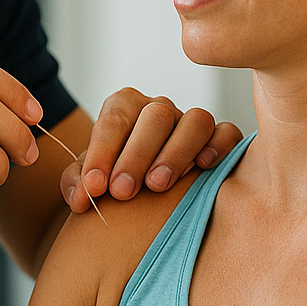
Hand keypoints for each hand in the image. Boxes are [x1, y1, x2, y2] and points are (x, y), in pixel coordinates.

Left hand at [62, 88, 242, 211]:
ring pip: (196, 121)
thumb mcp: (91, 179)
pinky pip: (227, 133)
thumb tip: (81, 197)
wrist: (139, 194)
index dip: (102, 152)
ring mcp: (191, 121)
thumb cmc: (113, 181)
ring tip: (158, 185)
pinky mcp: (219, 138)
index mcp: (124, 108)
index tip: (95, 186)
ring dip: (176, 152)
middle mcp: (159, 109)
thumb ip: (78, 183)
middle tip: (123, 191)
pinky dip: (219, 146)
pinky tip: (203, 167)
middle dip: (136, 155)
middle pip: (155, 117)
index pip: (113, 121)